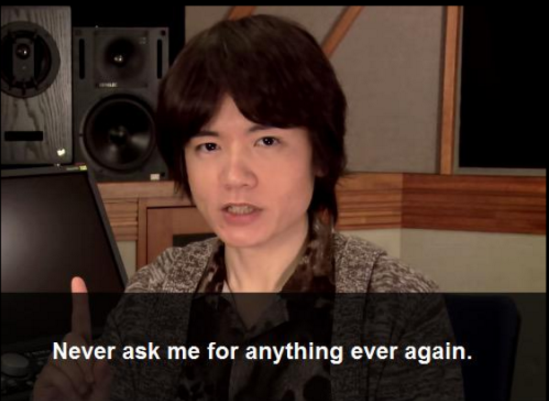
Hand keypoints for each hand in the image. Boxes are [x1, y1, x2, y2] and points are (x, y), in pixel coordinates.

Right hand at [33, 277, 111, 400]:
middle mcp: (67, 353)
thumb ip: (106, 375)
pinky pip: (58, 373)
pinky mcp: (43, 377)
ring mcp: (53, 364)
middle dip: (86, 360)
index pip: (81, 321)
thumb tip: (102, 358)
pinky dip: (69, 386)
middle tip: (90, 381)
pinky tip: (69, 394)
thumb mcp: (104, 389)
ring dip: (79, 378)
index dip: (79, 301)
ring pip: (66, 357)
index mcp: (84, 351)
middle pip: (74, 338)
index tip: (77, 280)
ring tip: (80, 391)